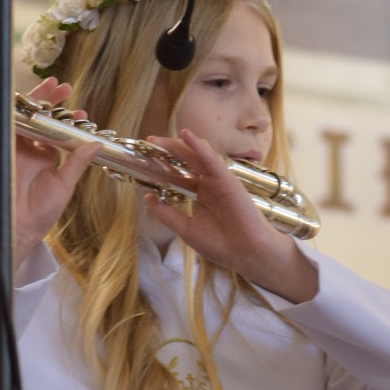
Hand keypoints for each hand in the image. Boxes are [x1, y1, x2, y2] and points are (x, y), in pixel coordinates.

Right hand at [12, 79, 100, 265]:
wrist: (19, 228)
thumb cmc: (42, 212)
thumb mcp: (65, 184)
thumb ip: (78, 162)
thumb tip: (97, 143)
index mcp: (47, 158)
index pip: (57, 131)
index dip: (67, 119)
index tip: (81, 112)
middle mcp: (32, 151)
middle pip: (39, 119)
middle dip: (50, 101)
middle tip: (63, 86)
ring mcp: (17, 150)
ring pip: (26, 118)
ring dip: (36, 101)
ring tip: (51, 86)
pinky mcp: (4, 152)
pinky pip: (8, 128)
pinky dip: (16, 113)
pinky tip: (27, 102)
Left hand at [144, 130, 318, 303]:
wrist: (246, 253)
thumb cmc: (221, 244)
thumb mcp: (186, 228)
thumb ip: (167, 213)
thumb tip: (147, 198)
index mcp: (199, 194)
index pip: (178, 175)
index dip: (162, 166)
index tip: (143, 159)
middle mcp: (208, 184)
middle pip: (185, 162)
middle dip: (166, 151)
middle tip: (149, 142)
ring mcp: (218, 180)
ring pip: (195, 157)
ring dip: (178, 146)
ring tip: (158, 139)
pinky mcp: (228, 179)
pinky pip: (212, 160)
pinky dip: (199, 148)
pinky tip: (187, 136)